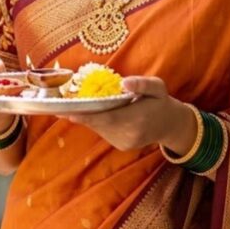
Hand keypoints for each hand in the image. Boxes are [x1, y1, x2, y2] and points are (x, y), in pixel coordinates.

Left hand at [62, 76, 197, 154]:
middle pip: (99, 124)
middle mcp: (130, 134)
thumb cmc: (160, 101)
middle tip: (59, 106)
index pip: (108, 118)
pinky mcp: (121, 146)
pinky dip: (97, 122)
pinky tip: (93, 112)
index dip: (87, 116)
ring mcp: (125, 143)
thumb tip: (124, 82)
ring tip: (73, 106)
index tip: (69, 112)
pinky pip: (104, 132)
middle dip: (80, 115)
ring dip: (87, 117)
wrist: (169, 125)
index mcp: (138, 118)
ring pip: (99, 128)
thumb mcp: (157, 87)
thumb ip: (142, 83)